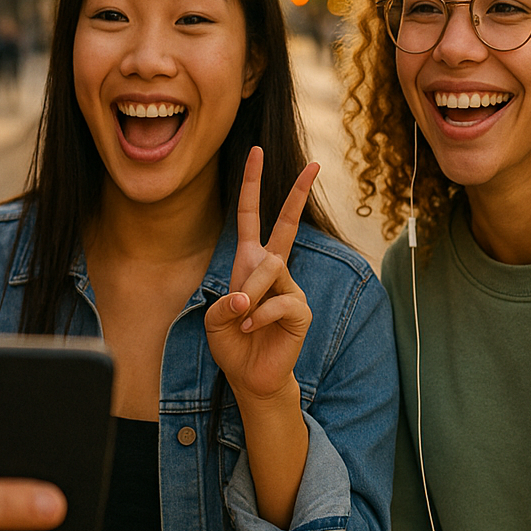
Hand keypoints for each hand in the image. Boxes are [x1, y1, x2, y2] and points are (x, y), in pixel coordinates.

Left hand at [203, 146, 319, 403]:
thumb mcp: (215, 320)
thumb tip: (247, 300)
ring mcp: (290, 288)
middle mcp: (274, 269)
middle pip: (286, 224)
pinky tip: (251, 330)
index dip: (253, 185)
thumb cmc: (233, 344)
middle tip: (315, 165)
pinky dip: (258, 317)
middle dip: (298, 193)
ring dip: (249, 296)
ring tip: (242, 320)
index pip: (252, 216)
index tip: (256, 153)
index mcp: (250, 262)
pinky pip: (278, 303)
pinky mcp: (300, 310)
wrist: (251, 377)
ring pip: (269, 271)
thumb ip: (226, 304)